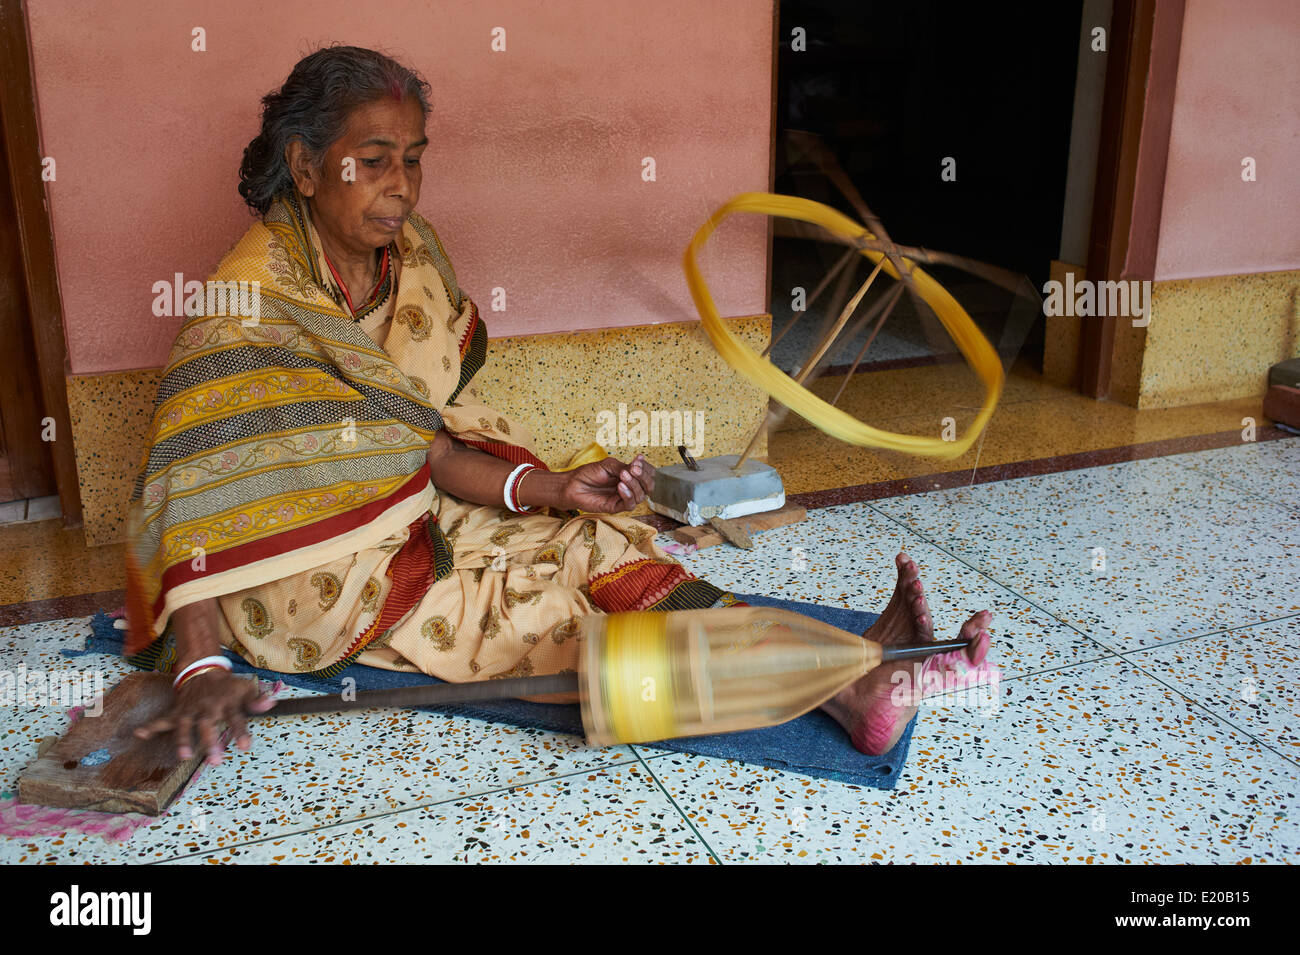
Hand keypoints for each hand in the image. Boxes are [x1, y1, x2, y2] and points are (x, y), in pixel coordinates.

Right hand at [134, 668, 274, 764]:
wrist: (203, 670)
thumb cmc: (227, 686)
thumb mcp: (245, 689)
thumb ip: (257, 699)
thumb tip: (272, 702)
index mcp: (226, 703)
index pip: (236, 718)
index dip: (241, 732)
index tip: (245, 746)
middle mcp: (207, 708)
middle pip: (208, 725)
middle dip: (211, 742)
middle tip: (215, 760)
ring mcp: (190, 711)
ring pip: (185, 726)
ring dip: (183, 740)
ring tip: (184, 756)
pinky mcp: (177, 712)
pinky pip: (162, 720)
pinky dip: (151, 727)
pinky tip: (139, 734)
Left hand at [560, 453, 653, 513]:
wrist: (573, 485)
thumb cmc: (589, 474)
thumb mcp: (608, 465)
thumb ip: (624, 466)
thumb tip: (640, 462)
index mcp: (630, 476)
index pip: (648, 474)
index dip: (647, 468)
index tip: (639, 460)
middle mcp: (629, 488)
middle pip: (648, 486)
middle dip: (644, 477)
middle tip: (634, 469)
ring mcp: (623, 498)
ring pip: (641, 496)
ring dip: (634, 484)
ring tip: (623, 475)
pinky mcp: (616, 507)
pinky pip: (629, 504)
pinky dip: (627, 494)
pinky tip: (620, 486)